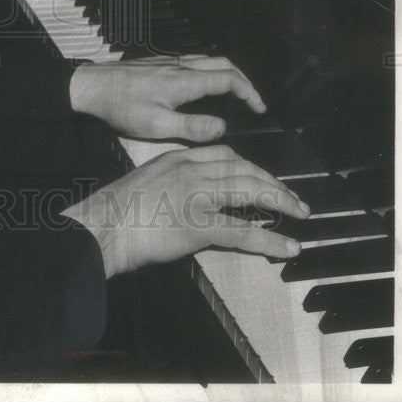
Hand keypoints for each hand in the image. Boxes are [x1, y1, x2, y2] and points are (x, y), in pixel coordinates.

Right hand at [62, 144, 309, 277]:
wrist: (101, 226)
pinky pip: (243, 232)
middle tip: (294, 198)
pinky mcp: (197, 225)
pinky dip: (270, 240)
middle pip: (244, 168)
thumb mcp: (146, 182)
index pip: (225, 154)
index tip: (265, 177)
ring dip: (281, 202)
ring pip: (250, 191)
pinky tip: (288, 247)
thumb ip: (171, 183)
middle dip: (273, 182)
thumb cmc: (115, 210)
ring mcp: (195, 196)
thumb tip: (189, 199)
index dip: (251, 166)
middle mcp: (190, 170)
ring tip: (300, 213)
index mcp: (177, 158)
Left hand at [69, 54, 265, 140]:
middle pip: (223, 64)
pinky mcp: (157, 63)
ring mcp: (168, 62)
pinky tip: (202, 85)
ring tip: (234, 91)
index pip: (229, 79)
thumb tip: (222, 127)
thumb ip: (192, 127)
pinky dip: (209, 70)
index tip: (259, 108)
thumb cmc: (120, 107)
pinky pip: (193, 61)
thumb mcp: (156, 125)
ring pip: (208, 60)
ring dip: (227, 73)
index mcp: (184, 81)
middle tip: (253, 99)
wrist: (90, 86)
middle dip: (244, 80)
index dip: (249, 92)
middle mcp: (180, 66)